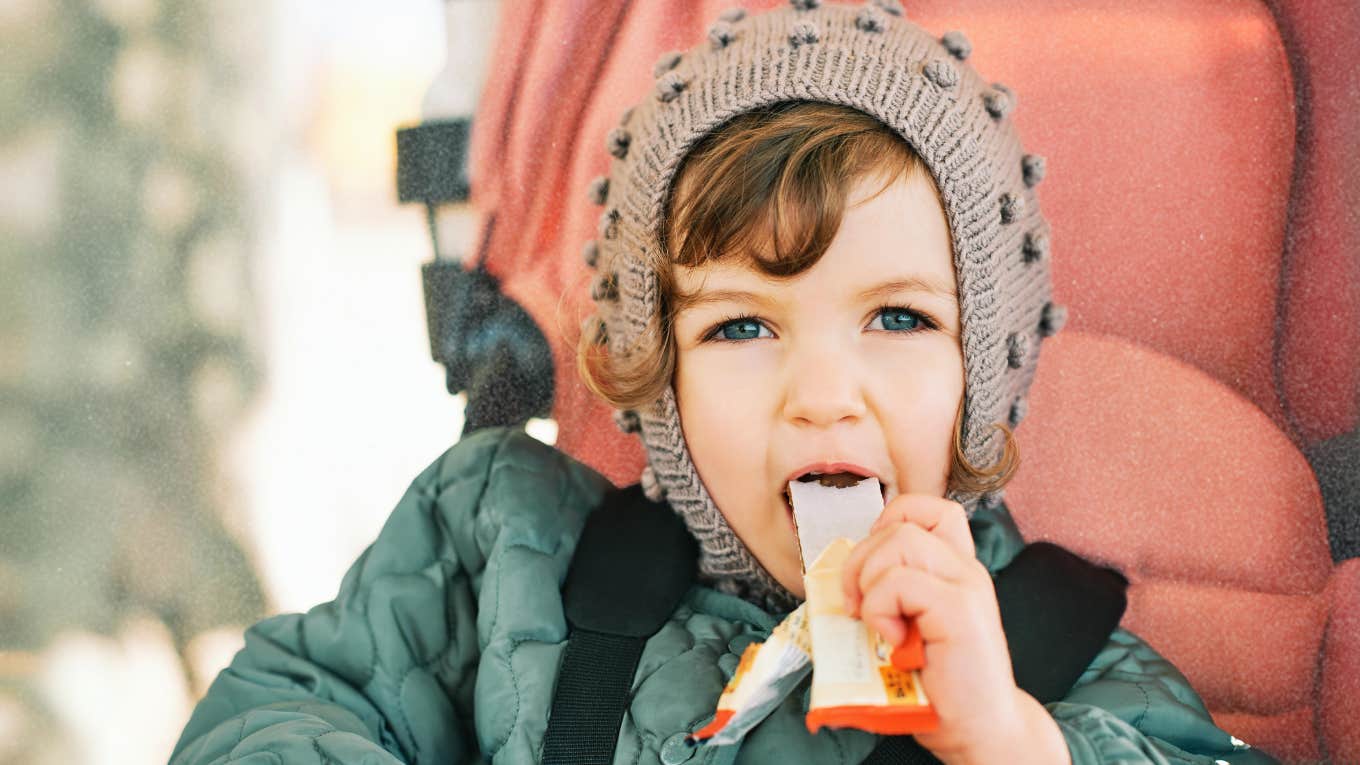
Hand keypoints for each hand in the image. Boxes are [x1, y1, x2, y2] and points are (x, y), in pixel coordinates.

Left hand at [841, 494, 1030, 763]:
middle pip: (899, 523)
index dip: (889, 521)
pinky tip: (893, 641)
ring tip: (878, 624)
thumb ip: (891, 594)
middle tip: (856, 606)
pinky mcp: (960, 611)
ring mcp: (966, 586)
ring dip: (870, 582)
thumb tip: (838, 580)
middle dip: (859, 561)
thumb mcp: (909, 627)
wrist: (982, 730)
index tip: (872, 568)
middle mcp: (965, 569)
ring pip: (898, 541)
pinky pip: (900, 582)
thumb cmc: (939, 683)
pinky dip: (880, 609)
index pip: (926, 508)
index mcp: (955, 568)